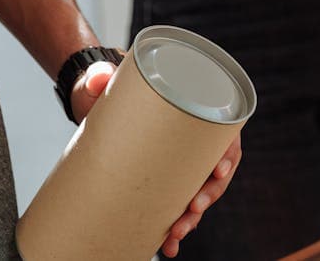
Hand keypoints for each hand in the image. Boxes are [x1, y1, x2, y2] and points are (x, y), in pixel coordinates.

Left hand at [70, 64, 243, 258]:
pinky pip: (177, 203)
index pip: (224, 134)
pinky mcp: (161, 177)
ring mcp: (179, 161)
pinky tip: (167, 244)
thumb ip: (102, 75)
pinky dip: (175, 225)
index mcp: (195, 111)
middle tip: (192, 210)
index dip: (227, 155)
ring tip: (175, 235)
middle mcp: (192, 139)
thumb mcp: (106, 79)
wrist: (92, 98)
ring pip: (199, 193)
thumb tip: (98, 79)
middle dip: (207, 196)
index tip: (218, 170)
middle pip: (215, 172)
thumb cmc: (111, 84)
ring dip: (192, 218)